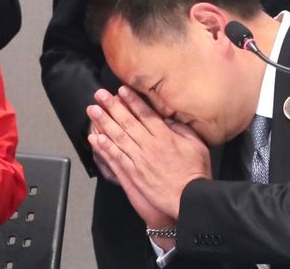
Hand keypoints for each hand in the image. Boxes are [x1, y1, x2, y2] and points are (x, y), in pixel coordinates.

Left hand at [87, 86, 210, 218]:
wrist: (188, 198)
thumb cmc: (195, 173)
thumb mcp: (196, 145)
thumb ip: (182, 129)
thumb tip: (168, 118)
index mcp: (165, 136)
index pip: (144, 113)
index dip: (131, 100)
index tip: (120, 90)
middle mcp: (149, 145)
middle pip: (127, 121)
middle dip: (111, 106)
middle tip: (99, 95)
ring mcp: (139, 159)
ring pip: (117, 137)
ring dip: (103, 122)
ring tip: (92, 111)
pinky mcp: (133, 174)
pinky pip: (115, 158)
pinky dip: (104, 147)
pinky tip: (95, 138)